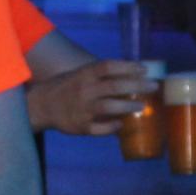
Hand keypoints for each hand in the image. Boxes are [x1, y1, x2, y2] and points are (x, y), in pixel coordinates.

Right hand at [29, 59, 152, 136]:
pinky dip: (112, 127)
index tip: (144, 69)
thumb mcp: (81, 74)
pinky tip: (121, 124)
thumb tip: (132, 75)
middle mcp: (84, 90)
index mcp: (84, 75)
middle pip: (114, 86)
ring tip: (142, 106)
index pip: (108, 67)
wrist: (42, 105)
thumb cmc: (67, 87)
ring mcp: (82, 109)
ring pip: (108, 107)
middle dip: (136, 85)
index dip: (127, 66)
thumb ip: (101, 75)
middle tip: (154, 87)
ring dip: (127, 105)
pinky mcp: (80, 126)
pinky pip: (99, 128)